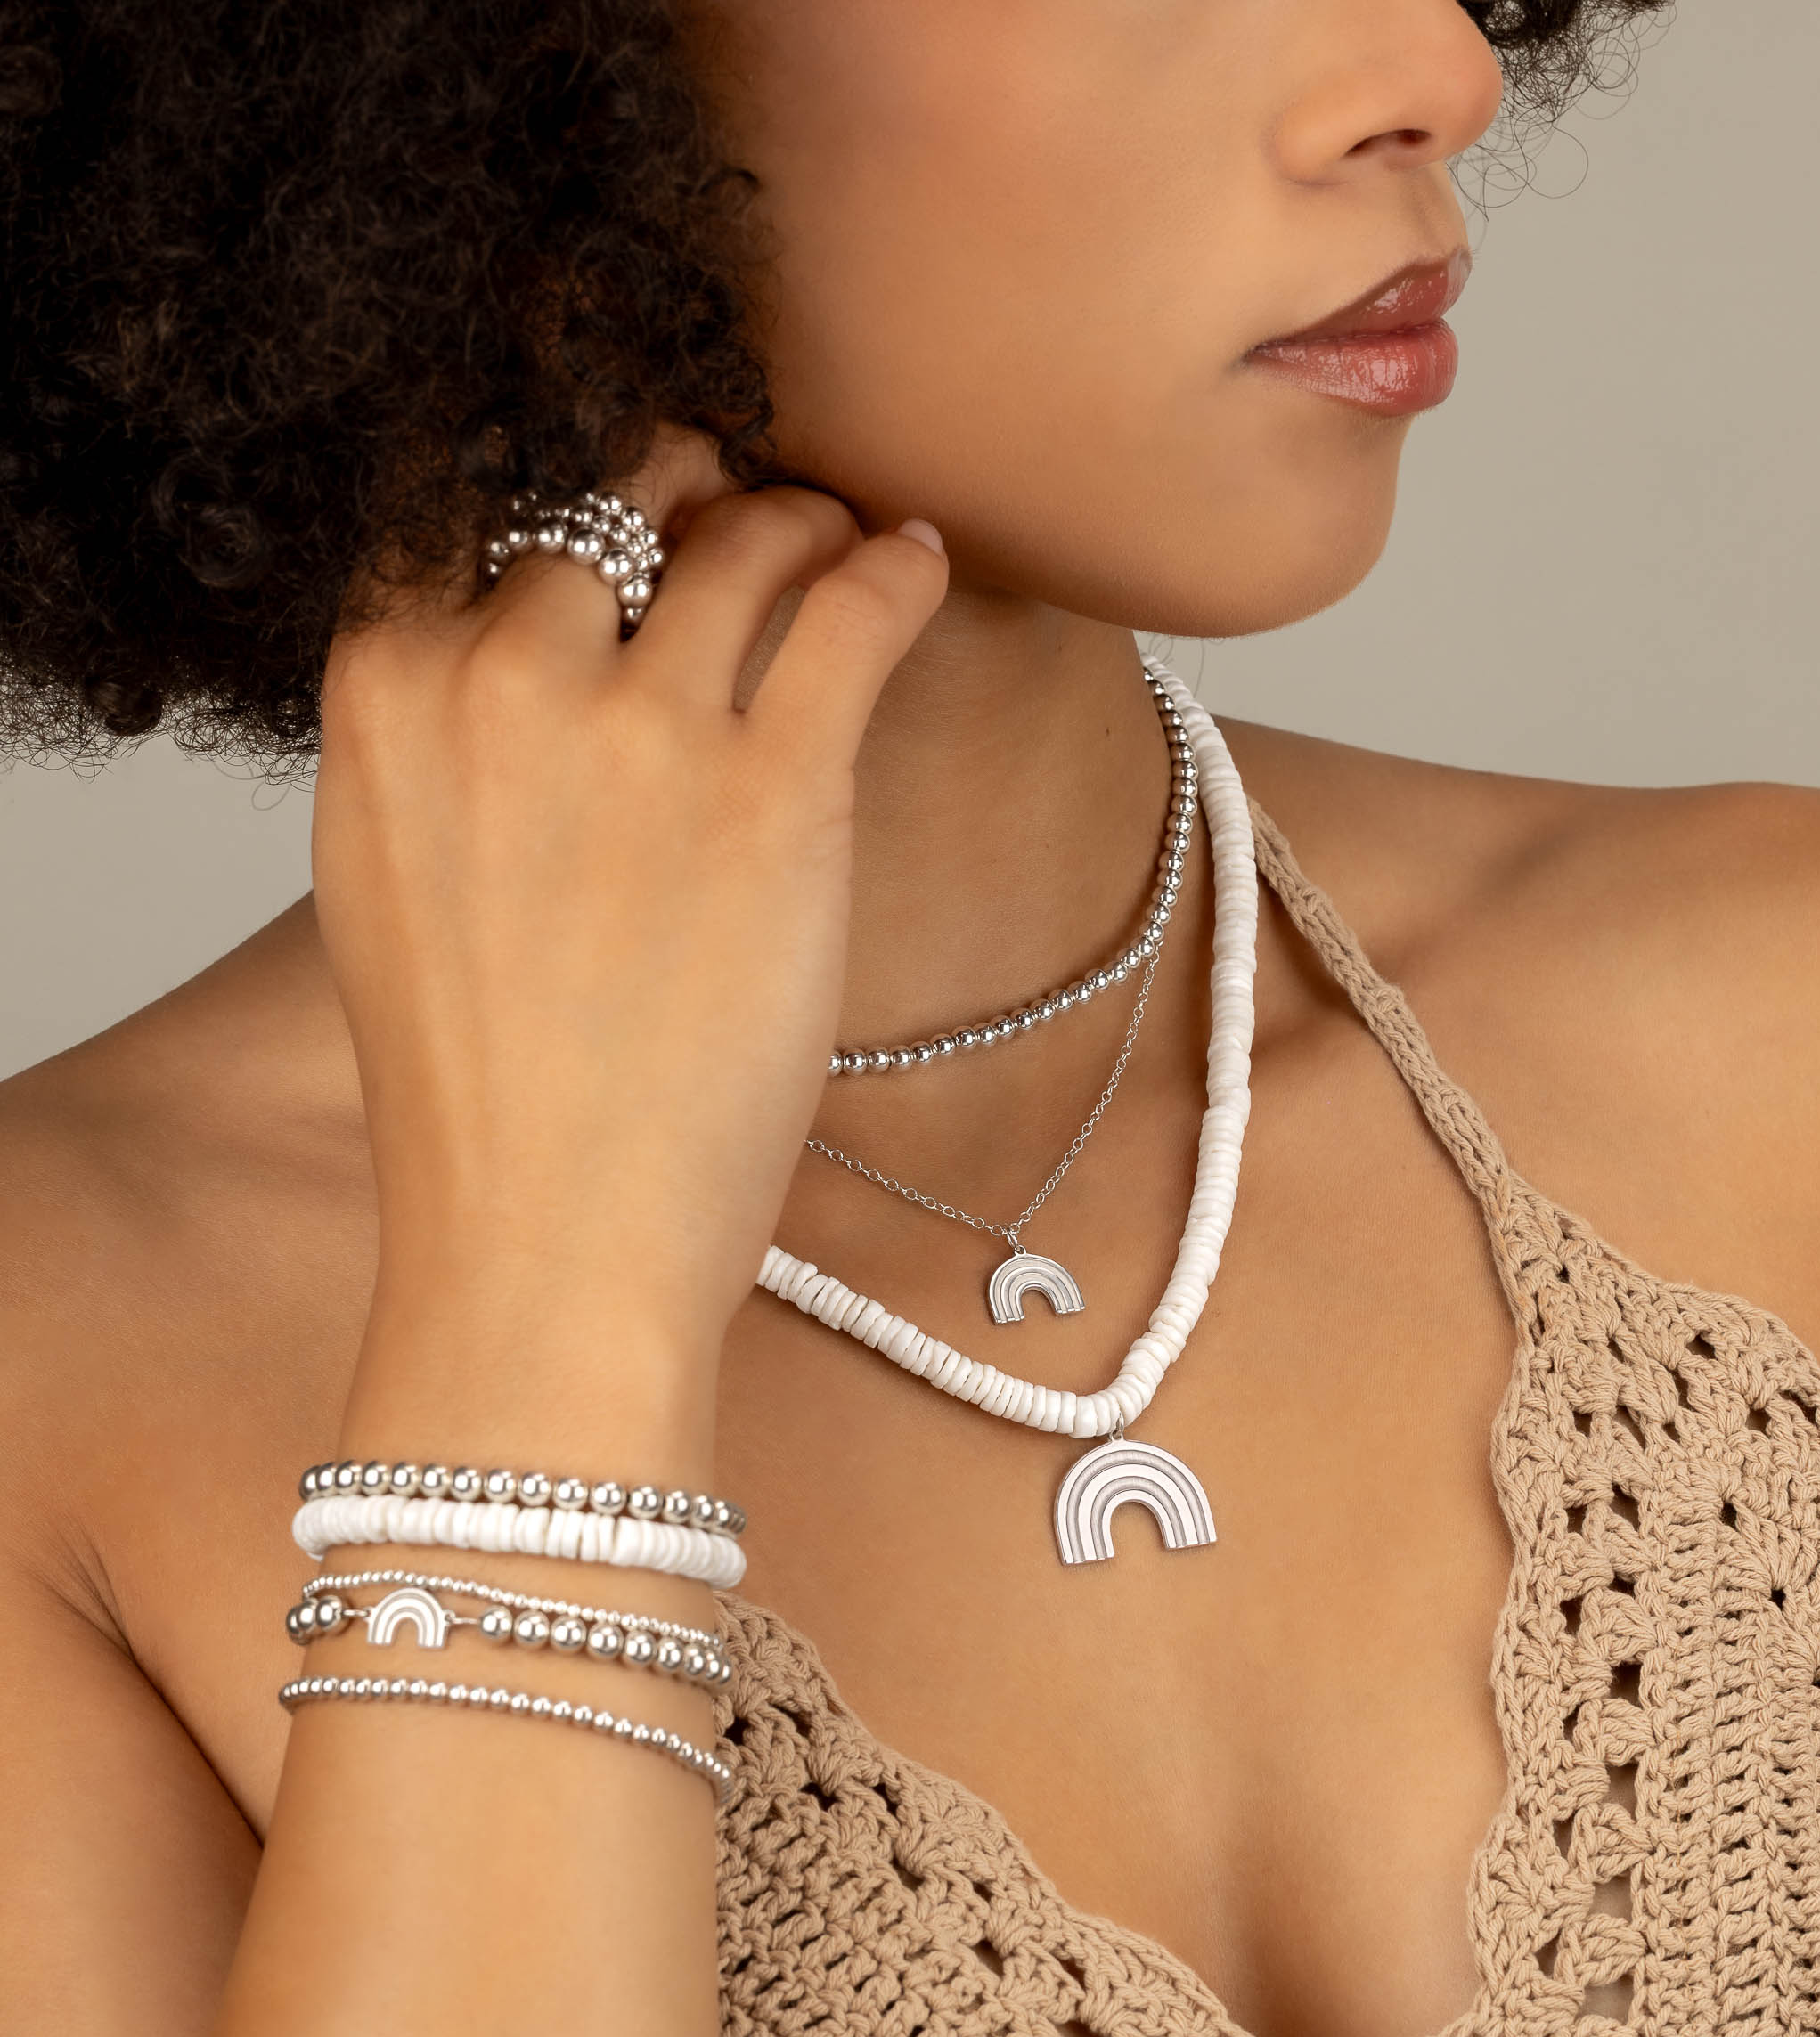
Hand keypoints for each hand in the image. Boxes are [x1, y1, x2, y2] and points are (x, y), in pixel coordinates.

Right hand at [313, 438, 947, 1421]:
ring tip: (840, 540)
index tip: (627, 499)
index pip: (474, 504)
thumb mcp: (389, 880)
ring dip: (800, 524)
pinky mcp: (774, 790)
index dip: (563, 486)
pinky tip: (909, 562)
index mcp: (384, 693)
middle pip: (614, 498)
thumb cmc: (476, 1093)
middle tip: (745, 509)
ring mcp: (640, 727)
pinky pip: (852, 612)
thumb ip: (435, 742)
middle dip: (687, 491)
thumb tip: (513, 649)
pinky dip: (890, 570)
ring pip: (744, 538)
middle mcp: (501, 677)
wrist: (545, 1242)